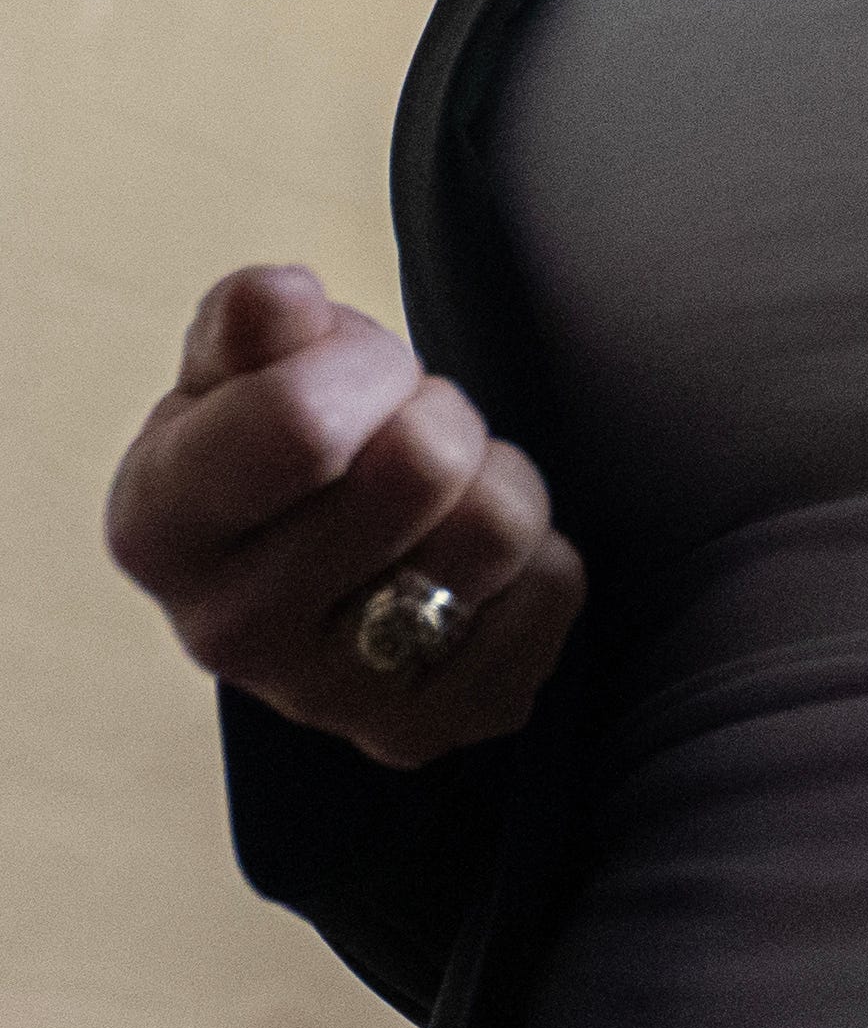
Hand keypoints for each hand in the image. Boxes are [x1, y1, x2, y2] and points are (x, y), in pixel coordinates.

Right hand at [104, 267, 584, 769]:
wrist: (323, 549)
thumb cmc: (286, 435)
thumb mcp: (249, 363)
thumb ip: (254, 320)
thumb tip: (278, 298)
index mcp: (157, 524)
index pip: (301, 424)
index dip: (367, 366)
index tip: (363, 372)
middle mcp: (222, 630)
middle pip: (420, 466)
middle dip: (437, 416)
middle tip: (404, 434)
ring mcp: (323, 697)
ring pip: (497, 530)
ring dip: (495, 479)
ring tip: (442, 496)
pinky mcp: (423, 728)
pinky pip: (551, 594)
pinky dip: (537, 558)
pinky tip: (468, 567)